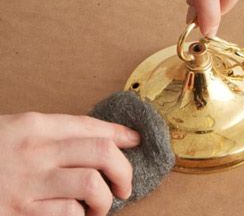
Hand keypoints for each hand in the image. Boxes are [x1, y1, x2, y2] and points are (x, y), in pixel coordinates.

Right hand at [0, 112, 139, 215]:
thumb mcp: (17, 131)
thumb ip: (55, 133)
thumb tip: (103, 137)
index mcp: (34, 126)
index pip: (89, 125)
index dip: (119, 133)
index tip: (136, 140)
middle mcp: (34, 151)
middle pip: (100, 152)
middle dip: (123, 169)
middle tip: (125, 184)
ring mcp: (26, 185)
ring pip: (90, 185)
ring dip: (104, 199)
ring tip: (100, 205)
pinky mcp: (17, 214)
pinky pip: (67, 215)